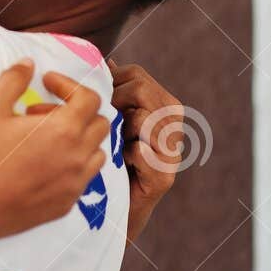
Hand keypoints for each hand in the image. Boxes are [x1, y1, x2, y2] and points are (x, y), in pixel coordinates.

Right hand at [0, 59, 109, 241]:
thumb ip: (12, 79)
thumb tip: (29, 63)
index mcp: (65, 130)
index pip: (89, 97)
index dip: (69, 84)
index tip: (46, 83)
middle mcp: (79, 157)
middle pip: (99, 124)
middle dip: (75, 111)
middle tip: (39, 113)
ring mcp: (75, 184)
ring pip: (96, 153)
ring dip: (78, 140)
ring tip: (43, 139)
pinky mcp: (67, 204)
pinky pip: (82, 179)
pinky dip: (70, 166)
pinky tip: (39, 165)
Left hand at [107, 60, 183, 241]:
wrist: (114, 209)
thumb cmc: (109, 158)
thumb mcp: (109, 119)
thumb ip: (111, 92)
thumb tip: (105, 61)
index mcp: (162, 104)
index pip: (135, 75)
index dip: (110, 84)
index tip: (96, 103)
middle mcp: (173, 123)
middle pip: (140, 90)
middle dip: (114, 104)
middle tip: (104, 125)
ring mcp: (173, 149)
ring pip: (142, 118)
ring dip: (119, 132)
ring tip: (115, 146)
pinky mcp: (165, 176)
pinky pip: (139, 151)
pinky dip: (123, 156)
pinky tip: (122, 165)